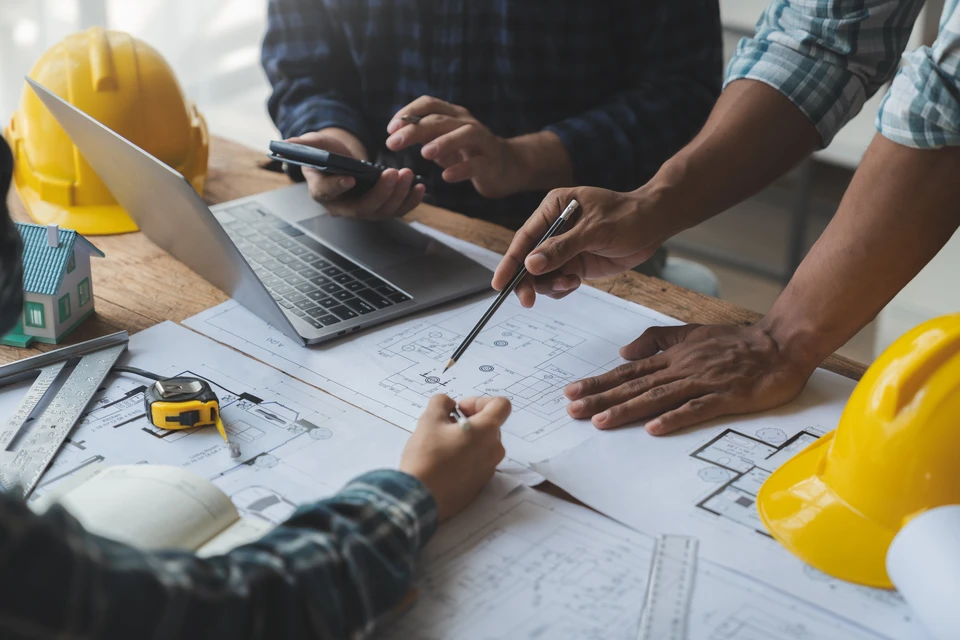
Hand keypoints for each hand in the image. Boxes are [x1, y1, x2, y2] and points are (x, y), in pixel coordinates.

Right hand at [289, 128, 424, 219]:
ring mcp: (363, 209)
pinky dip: (410, 201)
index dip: (337, 187)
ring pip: (382, 211)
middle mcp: (342, 206)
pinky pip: (396, 210)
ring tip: (408, 175)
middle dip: (380, 193)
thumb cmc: (326, 153)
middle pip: (362, 208)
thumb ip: (304, 144)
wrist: (342, 160)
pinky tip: (420, 187)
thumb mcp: (314, 144)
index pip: (326, 193)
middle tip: (393, 173)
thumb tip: (289, 141)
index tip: (350, 177)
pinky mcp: (380, 207)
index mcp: (320, 191)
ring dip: (398, 195)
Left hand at [386, 96, 521, 198]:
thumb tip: (395, 134)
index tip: (390, 129)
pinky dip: (461, 170)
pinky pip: (477, 164)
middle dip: (415, 130)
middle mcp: (467, 123)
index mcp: (454, 115)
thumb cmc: (469, 153)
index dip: (408, 113)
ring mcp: (482, 142)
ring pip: (464, 135)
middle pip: (440, 120)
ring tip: (425, 153)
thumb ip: (424, 136)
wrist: (507, 167)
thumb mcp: (444, 142)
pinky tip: (447, 177)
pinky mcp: (491, 163)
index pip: (429, 103)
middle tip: (393, 143)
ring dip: (443, 142)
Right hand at [400, 394, 510, 520]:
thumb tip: (449, 405)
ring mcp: (489, 469)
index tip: (459, 410)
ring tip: (442, 444)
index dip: (479, 401)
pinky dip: (466, 456)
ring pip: (483, 444)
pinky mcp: (480, 485)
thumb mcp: (429, 420)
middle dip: (470, 420)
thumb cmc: (427, 456)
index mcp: (487, 431)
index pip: (501, 405)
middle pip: (490, 425)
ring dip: (467, 438)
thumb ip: (441, 403)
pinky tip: (444, 463)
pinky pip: (478, 462)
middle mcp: (495, 450)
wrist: (420, 498)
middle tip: (446, 426)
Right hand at [492, 186, 674, 306]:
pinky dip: (562, 287)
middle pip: (528, 259)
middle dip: (527, 280)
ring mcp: (564, 247)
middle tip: (527, 300)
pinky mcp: (575, 263)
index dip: (510, 261)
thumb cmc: (628, 216)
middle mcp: (554, 228)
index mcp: (552, 208)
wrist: (655, 224)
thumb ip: (561, 248)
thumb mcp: (594, 230)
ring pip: (542, 274)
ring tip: (569, 283)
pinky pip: (558, 281)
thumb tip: (531, 264)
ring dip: (549, 285)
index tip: (499, 283)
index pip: (525, 237)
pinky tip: (575, 283)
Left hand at [564, 324, 813, 433]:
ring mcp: (703, 382)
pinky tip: (653, 428)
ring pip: (658, 397)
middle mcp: (681, 368)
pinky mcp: (726, 397)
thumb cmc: (737, 342)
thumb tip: (624, 352)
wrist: (781, 344)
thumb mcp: (692, 333)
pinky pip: (696, 408)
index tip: (572, 392)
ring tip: (600, 421)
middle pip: (634, 386)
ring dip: (627, 409)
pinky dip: (674, 418)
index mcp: (673, 357)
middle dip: (601, 398)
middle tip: (572, 410)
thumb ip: (658, 340)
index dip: (599, 382)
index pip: (628, 372)